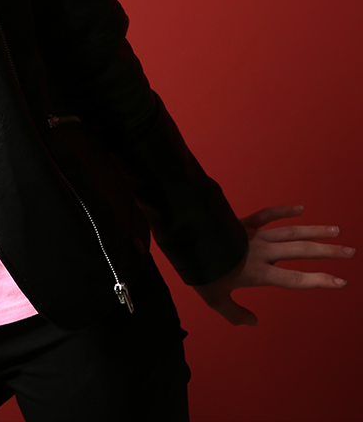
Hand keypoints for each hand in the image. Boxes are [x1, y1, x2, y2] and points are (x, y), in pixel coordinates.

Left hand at [194, 205, 352, 325]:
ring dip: (313, 231)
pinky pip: (265, 215)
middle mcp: (261, 252)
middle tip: (350, 251)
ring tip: (335, 231)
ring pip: (289, 232)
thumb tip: (253, 322)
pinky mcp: (241, 223)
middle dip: (327, 252)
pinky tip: (299, 208)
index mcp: (258, 272)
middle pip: (300, 252)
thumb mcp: (214, 298)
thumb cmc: (200, 270)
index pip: (295, 279)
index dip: (319, 281)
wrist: (184, 239)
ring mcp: (253, 235)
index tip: (342, 282)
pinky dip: (281, 211)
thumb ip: (235, 313)